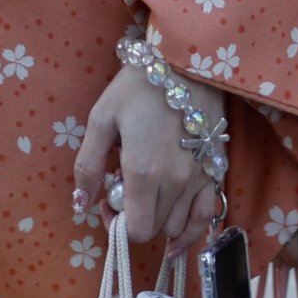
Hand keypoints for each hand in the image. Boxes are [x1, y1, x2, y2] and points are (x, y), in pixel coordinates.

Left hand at [73, 60, 225, 248]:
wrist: (184, 61)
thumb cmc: (138, 87)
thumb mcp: (102, 118)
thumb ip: (88, 165)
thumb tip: (81, 203)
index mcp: (144, 172)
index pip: (135, 229)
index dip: (117, 225)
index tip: (108, 201)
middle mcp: (175, 183)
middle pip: (155, 229)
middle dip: (136, 219)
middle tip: (125, 192)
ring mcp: (199, 178)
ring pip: (178, 226)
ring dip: (159, 219)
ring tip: (148, 195)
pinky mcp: (215, 170)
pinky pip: (207, 216)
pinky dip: (192, 230)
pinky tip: (178, 236)